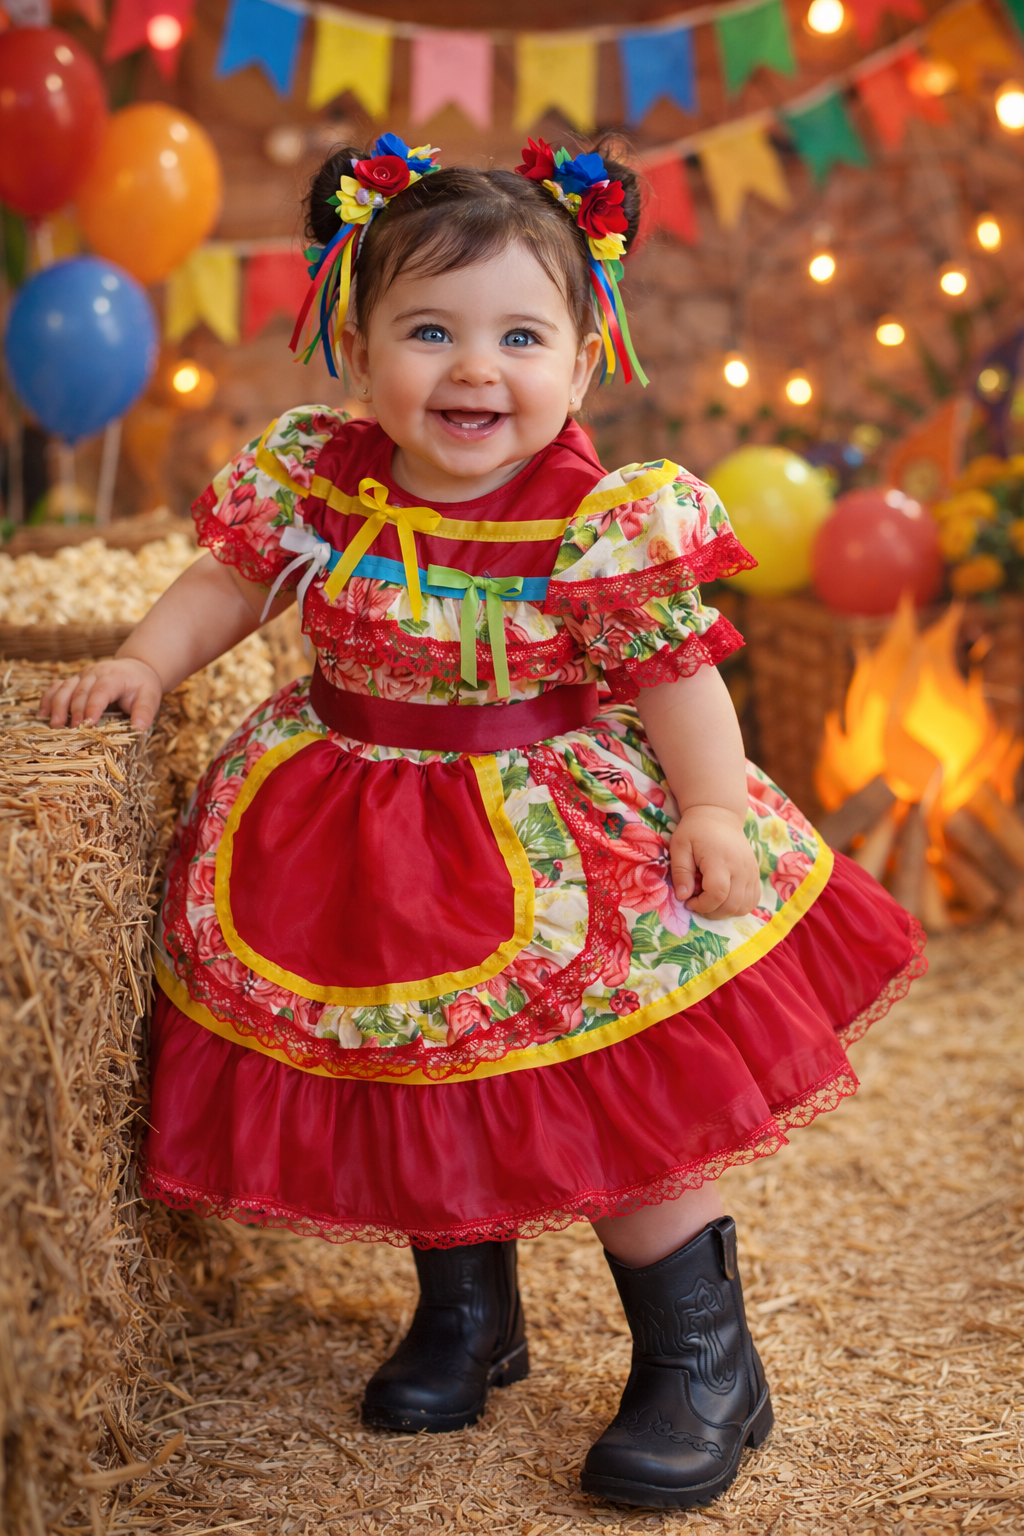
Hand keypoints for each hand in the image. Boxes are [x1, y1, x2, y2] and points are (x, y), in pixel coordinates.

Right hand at [38, 657, 163, 730]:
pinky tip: (43, 714)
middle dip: (74, 711)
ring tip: (55, 725)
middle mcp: (95, 673)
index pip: (101, 690)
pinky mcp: (74, 680)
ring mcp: (82, 676)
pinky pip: (57, 687)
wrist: (135, 669)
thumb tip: (140, 728)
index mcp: (114, 677)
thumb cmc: (142, 685)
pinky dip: (48, 699)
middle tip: (71, 731)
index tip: (88, 724)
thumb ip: (145, 711)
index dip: (93, 706)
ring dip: (58, 706)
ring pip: (65, 688)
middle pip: (80, 691)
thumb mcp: (151, 696)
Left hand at [670, 804, 760, 918]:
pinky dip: (738, 906)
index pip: (717, 894)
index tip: (688, 901)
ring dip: (725, 912)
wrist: (719, 815)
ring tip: (710, 900)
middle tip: (697, 903)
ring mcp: (751, 872)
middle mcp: (740, 868)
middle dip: (711, 912)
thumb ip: (680, 872)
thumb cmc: (695, 830)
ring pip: (744, 907)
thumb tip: (682, 897)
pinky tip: (724, 899)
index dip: (702, 905)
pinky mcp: (755, 874)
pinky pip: (753, 900)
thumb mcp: (679, 846)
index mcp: (719, 860)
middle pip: (732, 905)